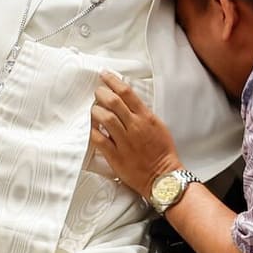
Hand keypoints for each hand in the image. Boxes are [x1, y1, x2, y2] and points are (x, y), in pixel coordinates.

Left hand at [90, 71, 182, 197]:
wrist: (162, 177)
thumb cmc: (162, 153)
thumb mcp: (158, 126)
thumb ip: (143, 114)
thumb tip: (128, 102)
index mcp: (146, 117)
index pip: (127, 93)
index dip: (113, 81)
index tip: (105, 75)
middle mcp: (135, 126)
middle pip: (113, 102)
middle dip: (101, 93)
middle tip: (97, 92)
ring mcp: (124, 141)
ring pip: (104, 118)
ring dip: (95, 110)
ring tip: (93, 109)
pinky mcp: (116, 156)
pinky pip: (99, 139)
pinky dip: (92, 131)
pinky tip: (90, 128)